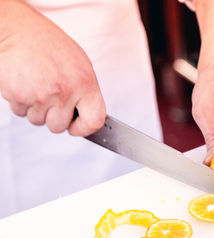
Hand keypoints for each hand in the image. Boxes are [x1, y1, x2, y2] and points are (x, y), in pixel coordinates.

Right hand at [0, 0, 104, 135]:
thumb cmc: (50, 46)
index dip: (84, 128)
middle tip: (50, 97)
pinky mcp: (18, 96)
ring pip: (38, 121)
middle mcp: (65, 90)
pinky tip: (25, 83)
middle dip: (53, 117)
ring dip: (36, 109)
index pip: (94, 121)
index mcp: (85, 83)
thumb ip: (86, 92)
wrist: (19, 31)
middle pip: (59, 127)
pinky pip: (21, 113)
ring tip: (37, 85)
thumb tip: (88, 116)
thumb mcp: (80, 65)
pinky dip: (21, 102)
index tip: (77, 126)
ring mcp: (41, 95)